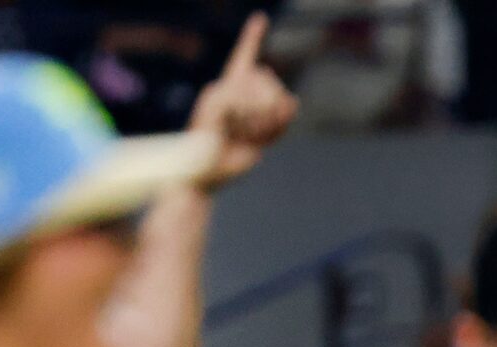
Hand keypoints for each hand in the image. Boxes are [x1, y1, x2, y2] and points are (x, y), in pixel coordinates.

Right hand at [190, 14, 297, 189]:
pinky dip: (251, 123)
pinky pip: (247, 104)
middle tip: (262, 134)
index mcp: (233, 93)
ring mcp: (217, 93)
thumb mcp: (263, 139)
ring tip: (245, 137)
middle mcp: (224, 87)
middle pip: (267, 79)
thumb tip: (294, 101)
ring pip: (260, 91)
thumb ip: (279, 119)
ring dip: (263, 120)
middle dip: (275, 109)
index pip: (245, 58)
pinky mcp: (214, 102)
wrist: (203, 178)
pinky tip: (236, 134)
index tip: (259, 18)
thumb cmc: (231, 160)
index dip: (251, 37)